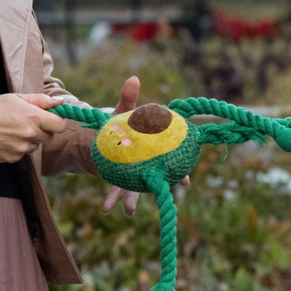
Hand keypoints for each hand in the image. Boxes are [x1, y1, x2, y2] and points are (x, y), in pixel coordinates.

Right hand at [0, 93, 72, 163]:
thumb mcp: (16, 98)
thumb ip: (40, 100)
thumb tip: (60, 102)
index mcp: (33, 117)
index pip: (60, 125)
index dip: (56, 122)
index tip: (50, 119)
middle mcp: (30, 134)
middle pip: (49, 137)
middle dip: (42, 131)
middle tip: (26, 123)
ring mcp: (21, 148)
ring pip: (35, 146)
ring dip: (29, 140)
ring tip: (11, 130)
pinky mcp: (12, 158)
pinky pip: (22, 154)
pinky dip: (17, 148)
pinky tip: (4, 139)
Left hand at [101, 74, 189, 211]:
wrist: (104, 137)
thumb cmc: (120, 124)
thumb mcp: (123, 111)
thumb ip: (128, 98)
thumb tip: (133, 78)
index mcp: (153, 150)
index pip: (170, 161)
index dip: (180, 172)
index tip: (185, 181)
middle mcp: (146, 165)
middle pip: (157, 178)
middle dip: (162, 187)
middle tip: (168, 196)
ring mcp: (133, 175)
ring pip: (136, 191)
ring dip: (132, 201)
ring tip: (129, 212)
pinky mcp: (119, 180)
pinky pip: (116, 191)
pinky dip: (111, 200)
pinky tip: (105, 209)